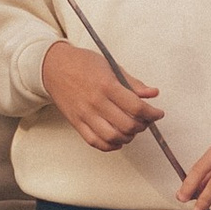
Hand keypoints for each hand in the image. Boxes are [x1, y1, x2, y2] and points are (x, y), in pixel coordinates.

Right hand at [43, 40, 163, 149]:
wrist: (53, 67)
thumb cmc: (82, 63)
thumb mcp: (111, 66)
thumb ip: (132, 83)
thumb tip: (152, 93)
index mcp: (107, 85)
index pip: (136, 107)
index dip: (152, 114)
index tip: (157, 113)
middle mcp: (96, 102)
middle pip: (127, 125)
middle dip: (143, 126)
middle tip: (146, 121)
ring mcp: (85, 114)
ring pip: (113, 137)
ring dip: (128, 137)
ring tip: (131, 130)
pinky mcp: (76, 123)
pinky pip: (95, 142)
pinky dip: (110, 145)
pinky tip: (117, 140)